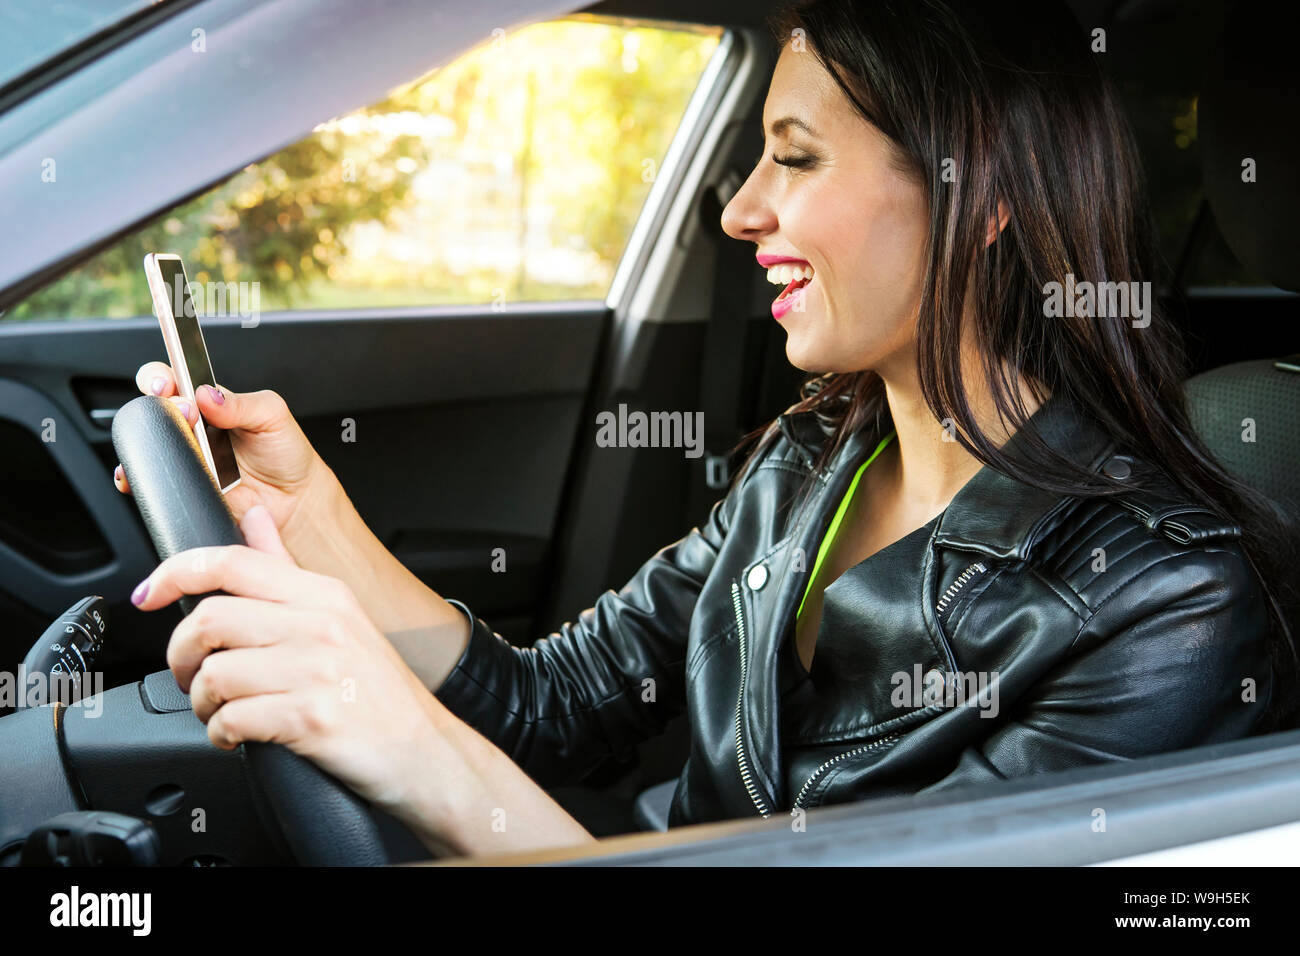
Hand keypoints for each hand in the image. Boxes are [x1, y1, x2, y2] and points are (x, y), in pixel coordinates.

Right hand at [112, 362, 336, 556]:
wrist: (294, 500)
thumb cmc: (285, 453)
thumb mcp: (272, 416)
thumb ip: (242, 403)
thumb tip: (209, 394)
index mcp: (210, 402)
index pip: (174, 379)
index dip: (161, 377)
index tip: (165, 382)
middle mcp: (193, 427)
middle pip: (154, 408)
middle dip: (160, 405)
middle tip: (187, 413)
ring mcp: (186, 456)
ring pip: (148, 443)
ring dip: (150, 439)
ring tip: (182, 443)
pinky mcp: (185, 484)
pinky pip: (155, 478)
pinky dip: (146, 474)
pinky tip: (161, 470)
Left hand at [131, 504, 446, 813]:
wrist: (425, 751)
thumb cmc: (379, 690)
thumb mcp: (341, 616)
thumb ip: (287, 568)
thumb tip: (255, 517)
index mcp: (322, 594)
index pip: (231, 563)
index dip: (176, 572)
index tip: (148, 594)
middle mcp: (320, 625)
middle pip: (210, 620)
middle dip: (180, 655)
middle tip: (189, 674)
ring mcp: (317, 671)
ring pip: (213, 674)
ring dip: (200, 702)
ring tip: (219, 711)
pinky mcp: (310, 718)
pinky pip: (231, 720)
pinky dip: (221, 735)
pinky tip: (237, 736)